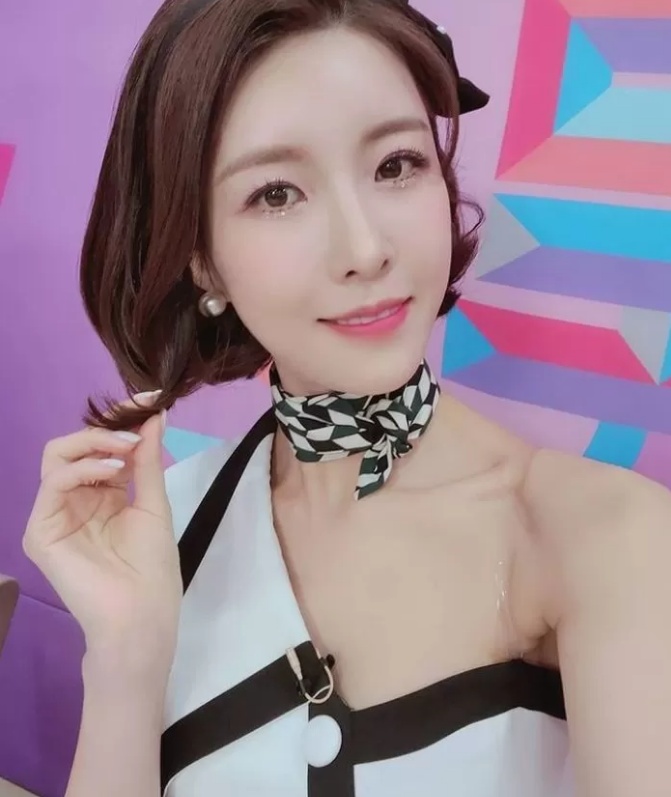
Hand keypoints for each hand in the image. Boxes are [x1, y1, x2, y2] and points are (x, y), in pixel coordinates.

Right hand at [23, 393, 180, 673]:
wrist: (142, 615)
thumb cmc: (152, 567)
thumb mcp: (153, 503)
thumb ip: (147, 460)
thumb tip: (155, 415)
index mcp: (100, 495)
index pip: (100, 447)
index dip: (120, 420)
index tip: (150, 397)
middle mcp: (74, 500)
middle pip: (71, 446)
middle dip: (105, 428)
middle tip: (136, 424)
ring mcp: (54, 515)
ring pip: (56, 457)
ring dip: (95, 442)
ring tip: (127, 448)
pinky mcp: (40, 531)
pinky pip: (53, 484)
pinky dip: (83, 468)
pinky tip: (114, 470)